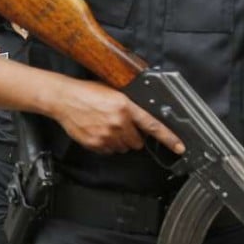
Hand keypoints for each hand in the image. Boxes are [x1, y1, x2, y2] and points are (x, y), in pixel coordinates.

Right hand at [54, 77, 183, 155]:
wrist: (64, 98)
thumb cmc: (86, 92)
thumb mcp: (112, 92)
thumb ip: (128, 106)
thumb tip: (140, 118)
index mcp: (125, 106)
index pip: (153, 126)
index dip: (169, 138)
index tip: (179, 147)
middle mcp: (118, 122)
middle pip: (137, 141)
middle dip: (132, 135)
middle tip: (120, 125)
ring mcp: (106, 135)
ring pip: (123, 147)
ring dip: (119, 140)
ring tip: (105, 126)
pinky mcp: (96, 144)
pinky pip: (109, 150)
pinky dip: (106, 144)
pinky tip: (97, 131)